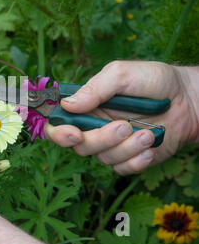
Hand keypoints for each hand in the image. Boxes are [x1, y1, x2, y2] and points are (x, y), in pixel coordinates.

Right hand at [44, 61, 198, 174]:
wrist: (190, 99)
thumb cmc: (154, 81)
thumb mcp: (122, 74)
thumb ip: (95, 88)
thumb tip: (67, 105)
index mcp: (86, 106)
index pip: (58, 124)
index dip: (58, 133)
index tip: (74, 133)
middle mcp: (94, 127)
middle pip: (80, 146)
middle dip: (100, 139)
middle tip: (124, 126)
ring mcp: (112, 144)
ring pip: (103, 159)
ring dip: (125, 148)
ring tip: (147, 133)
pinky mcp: (130, 158)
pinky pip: (122, 169)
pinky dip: (136, 161)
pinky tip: (150, 147)